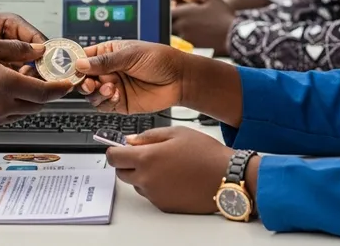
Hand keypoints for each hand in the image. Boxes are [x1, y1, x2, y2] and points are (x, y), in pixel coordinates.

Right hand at [0, 38, 72, 129]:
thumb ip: (15, 49)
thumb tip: (39, 50)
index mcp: (5, 84)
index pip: (45, 92)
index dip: (60, 89)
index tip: (69, 84)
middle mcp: (2, 106)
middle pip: (37, 104)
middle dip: (45, 93)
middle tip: (45, 79)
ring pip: (22, 112)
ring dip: (27, 100)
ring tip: (19, 82)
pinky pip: (6, 117)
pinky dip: (12, 107)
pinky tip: (1, 92)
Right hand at [75, 40, 187, 113]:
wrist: (180, 79)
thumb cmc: (160, 59)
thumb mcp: (131, 54)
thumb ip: (105, 61)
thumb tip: (81, 64)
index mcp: (108, 53)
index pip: (84, 58)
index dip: (75, 64)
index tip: (72, 69)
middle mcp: (108, 71)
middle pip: (84, 79)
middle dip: (84, 82)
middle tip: (90, 83)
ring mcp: (113, 87)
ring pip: (91, 94)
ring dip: (96, 93)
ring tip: (110, 88)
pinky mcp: (120, 103)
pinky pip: (104, 106)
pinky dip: (105, 102)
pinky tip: (116, 96)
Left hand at [107, 127, 233, 213]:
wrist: (226, 177)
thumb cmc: (205, 153)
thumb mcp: (176, 133)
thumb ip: (148, 136)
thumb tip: (130, 140)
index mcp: (147, 158)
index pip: (113, 157)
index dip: (114, 150)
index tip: (118, 147)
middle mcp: (147, 179)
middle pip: (121, 173)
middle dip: (127, 163)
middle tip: (144, 154)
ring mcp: (154, 195)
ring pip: (136, 184)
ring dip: (142, 175)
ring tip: (165, 165)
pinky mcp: (164, 205)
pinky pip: (150, 194)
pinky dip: (155, 186)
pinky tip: (172, 177)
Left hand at [172, 0, 234, 54]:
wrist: (234, 36)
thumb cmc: (223, 15)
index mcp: (183, 13)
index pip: (166, 13)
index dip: (169, 11)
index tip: (174, 10)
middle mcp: (181, 26)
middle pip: (168, 26)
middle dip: (172, 23)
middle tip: (182, 21)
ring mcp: (185, 39)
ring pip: (175, 36)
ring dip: (179, 32)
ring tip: (192, 29)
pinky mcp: (192, 48)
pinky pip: (184, 44)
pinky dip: (187, 40)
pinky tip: (198, 37)